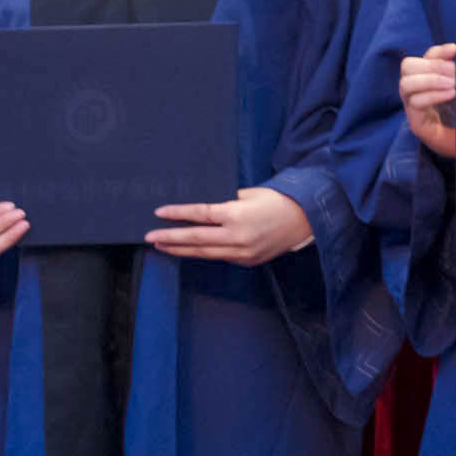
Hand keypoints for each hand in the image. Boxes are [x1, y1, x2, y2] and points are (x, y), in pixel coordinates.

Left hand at [149, 185, 312, 263]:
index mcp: (236, 215)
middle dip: (170, 238)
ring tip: (162, 246)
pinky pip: (220, 257)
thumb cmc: (277, 200)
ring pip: (204, 253)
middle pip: (195, 239)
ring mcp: (242, 252)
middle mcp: (237, 236)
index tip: (159, 213)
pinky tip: (189, 251)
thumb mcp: (248, 195)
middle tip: (150, 238)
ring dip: (181, 250)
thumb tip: (202, 212)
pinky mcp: (247, 260)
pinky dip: (203, 253)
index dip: (178, 214)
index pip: (199, 214)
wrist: (305, 220)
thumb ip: (225, 204)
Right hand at [400, 45, 455, 159]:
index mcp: (428, 79)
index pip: (426, 57)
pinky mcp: (416, 123)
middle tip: (453, 72)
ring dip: (431, 80)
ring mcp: (413, 107)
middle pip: (408, 66)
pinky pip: (415, 103)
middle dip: (431, 66)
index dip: (438, 52)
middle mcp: (416, 91)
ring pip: (406, 84)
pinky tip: (451, 94)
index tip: (455, 50)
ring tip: (453, 84)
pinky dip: (433, 95)